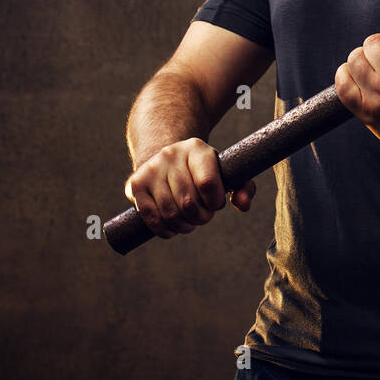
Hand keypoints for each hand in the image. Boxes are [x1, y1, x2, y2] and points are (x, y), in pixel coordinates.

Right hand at [124, 138, 254, 238]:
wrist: (165, 159)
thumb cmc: (202, 171)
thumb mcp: (225, 173)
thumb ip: (243, 187)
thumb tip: (242, 205)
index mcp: (196, 148)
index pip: (207, 183)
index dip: (214, 202)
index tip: (216, 204)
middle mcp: (171, 154)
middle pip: (188, 202)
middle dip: (201, 217)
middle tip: (203, 216)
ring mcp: (151, 168)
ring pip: (170, 212)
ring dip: (184, 226)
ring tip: (190, 222)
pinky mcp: (136, 183)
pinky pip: (150, 217)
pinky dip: (164, 230)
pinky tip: (173, 228)